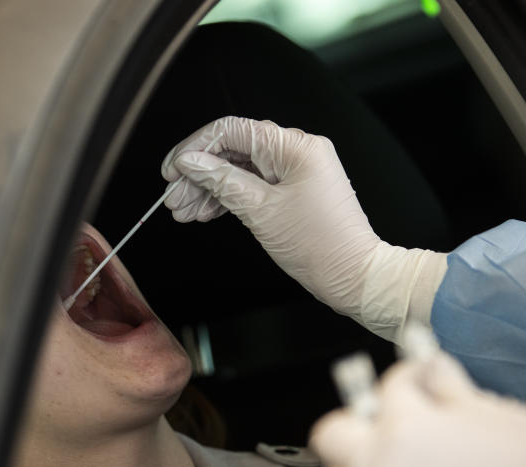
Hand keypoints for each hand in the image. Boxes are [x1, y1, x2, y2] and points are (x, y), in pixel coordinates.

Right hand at [162, 116, 445, 341]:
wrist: (353, 276)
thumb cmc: (320, 246)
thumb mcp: (260, 211)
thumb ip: (222, 181)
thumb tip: (191, 162)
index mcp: (294, 147)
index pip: (232, 131)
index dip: (195, 148)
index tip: (172, 171)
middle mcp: (297, 151)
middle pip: (233, 151)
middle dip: (199, 175)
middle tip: (174, 199)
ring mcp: (296, 171)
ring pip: (240, 170)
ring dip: (209, 190)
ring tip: (184, 212)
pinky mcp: (294, 190)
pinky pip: (253, 185)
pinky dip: (229, 198)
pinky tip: (207, 212)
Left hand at [310, 350, 525, 466]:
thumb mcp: (480, 404)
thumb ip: (441, 384)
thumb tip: (426, 365)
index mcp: (405, 423)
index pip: (386, 387)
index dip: (406, 377)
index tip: (418, 380)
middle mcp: (385, 464)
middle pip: (330, 436)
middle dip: (351, 423)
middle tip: (378, 422)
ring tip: (383, 465)